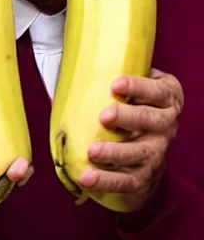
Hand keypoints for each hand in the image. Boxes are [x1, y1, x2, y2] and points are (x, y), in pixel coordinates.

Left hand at [77, 68, 183, 210]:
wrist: (143, 139)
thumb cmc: (128, 101)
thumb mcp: (129, 86)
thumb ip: (111, 74)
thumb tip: (74, 58)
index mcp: (165, 97)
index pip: (156, 90)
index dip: (138, 86)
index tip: (115, 84)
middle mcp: (166, 124)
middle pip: (151, 120)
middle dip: (128, 117)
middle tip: (104, 115)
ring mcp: (158, 151)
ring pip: (141, 153)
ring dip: (116, 153)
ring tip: (92, 151)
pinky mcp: (145, 174)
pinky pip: (128, 181)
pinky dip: (107, 180)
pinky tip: (86, 178)